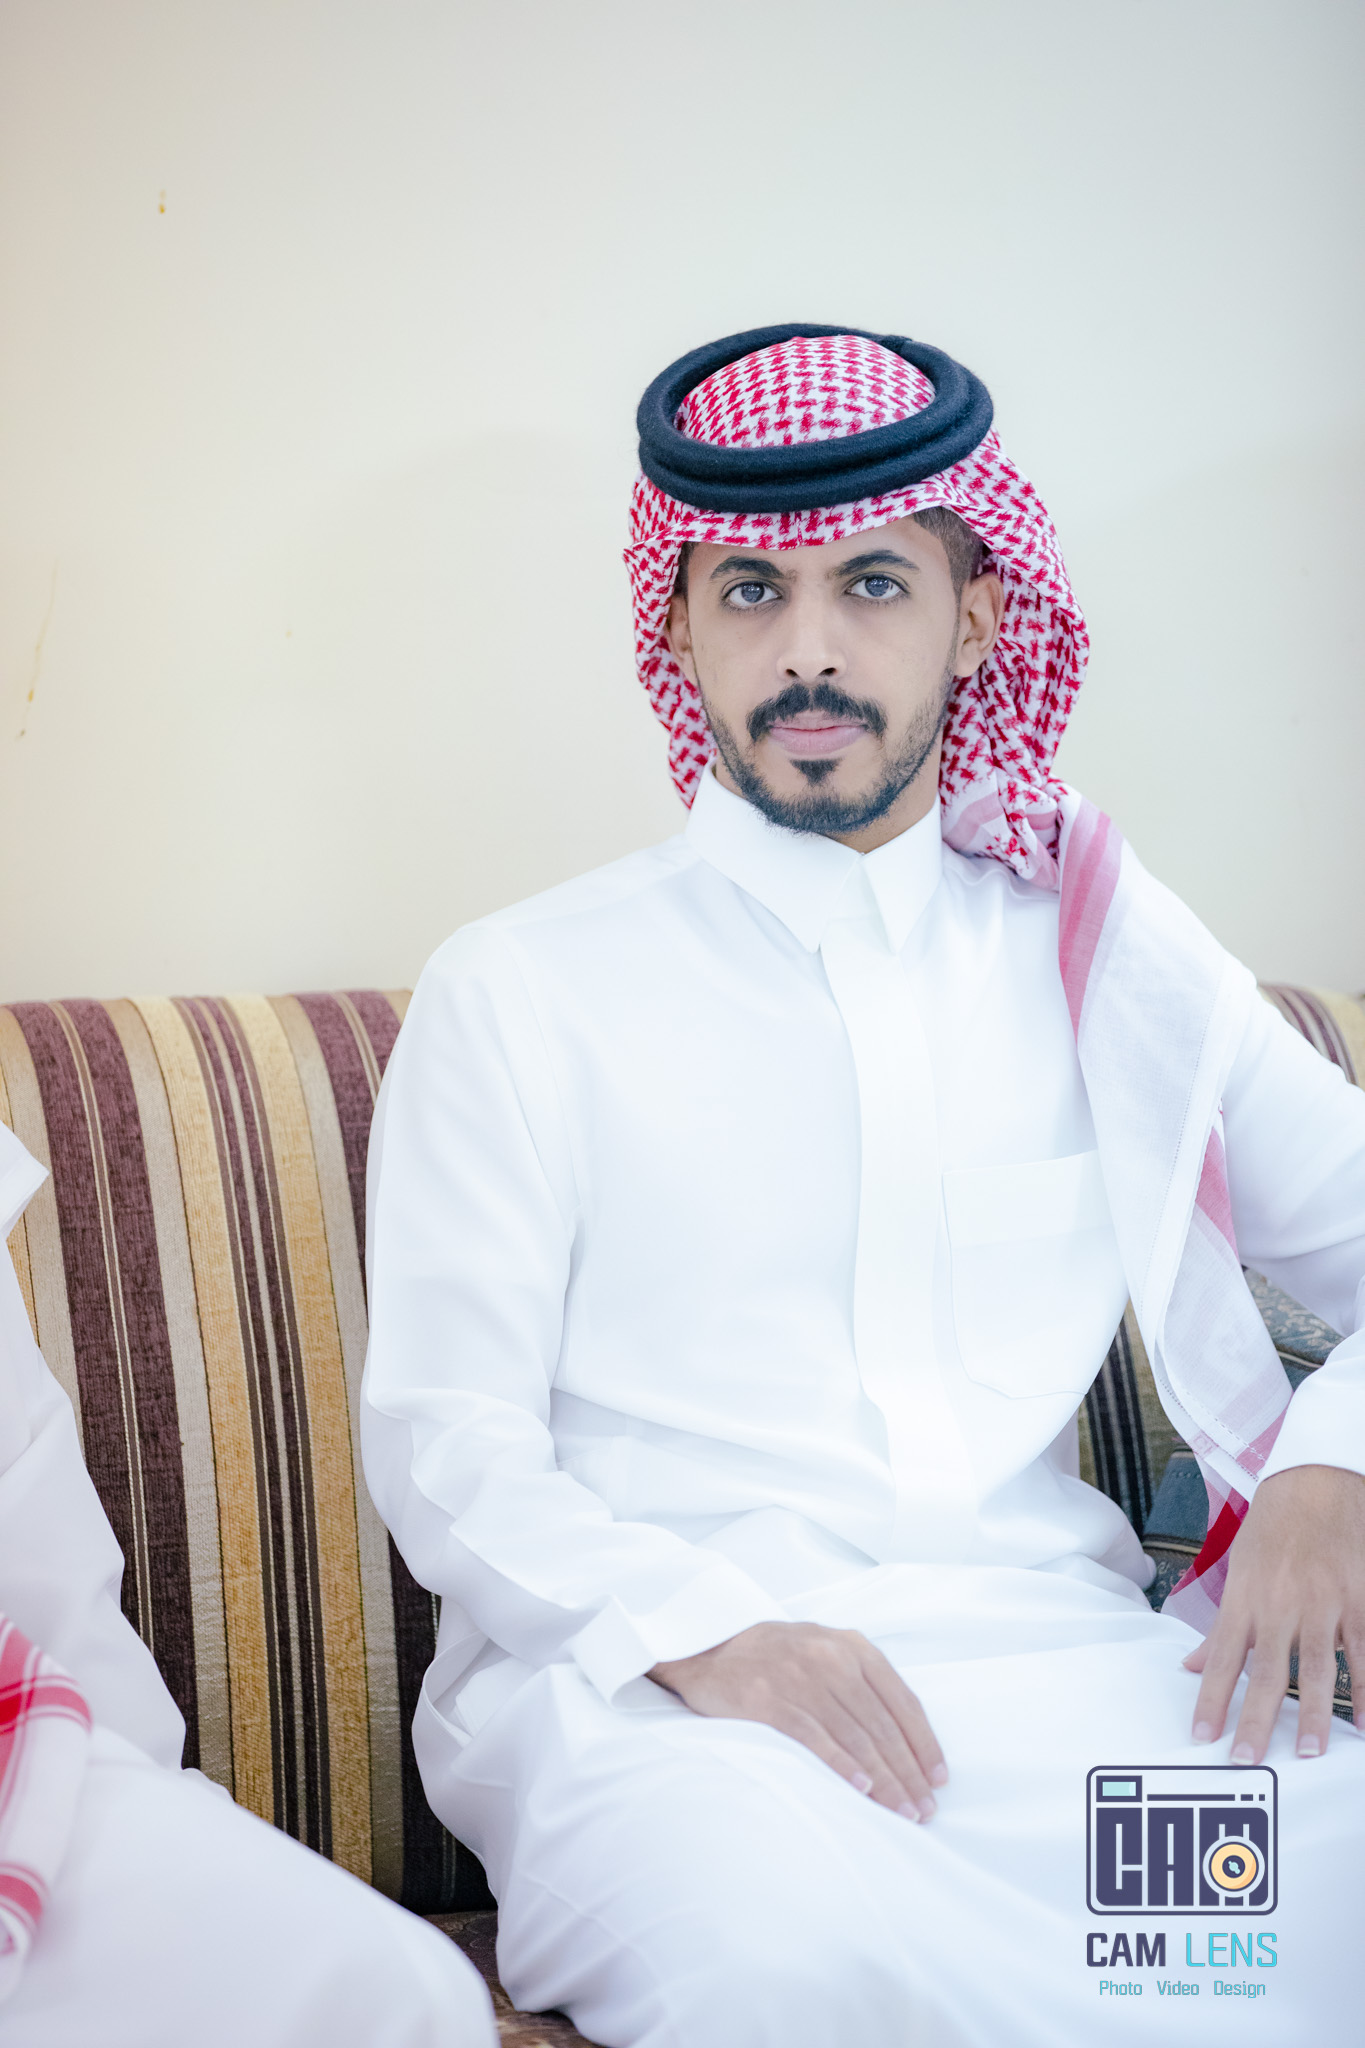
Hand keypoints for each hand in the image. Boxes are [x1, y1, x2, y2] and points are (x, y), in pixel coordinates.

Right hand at [649, 1620, 946, 1819]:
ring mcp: (799, 1677)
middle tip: (924, 1810)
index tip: (938, 1779)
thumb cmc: (778, 1657)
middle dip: (909, 1772)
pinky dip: (842, 1765)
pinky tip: (861, 1790)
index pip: (902, 1700)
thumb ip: (863, 1681)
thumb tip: (907, 1740)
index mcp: (852, 1646)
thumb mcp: (826, 1651)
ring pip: (855, 1735)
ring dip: (884, 1779)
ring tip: (901, 1810)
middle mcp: (830, 1657)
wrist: (709, 1647)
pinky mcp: (768, 1698)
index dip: (924, 1743)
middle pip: (882, 1725)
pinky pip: (815, 1737)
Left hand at [1184, 1464, 1364, 1761]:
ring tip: (1312, 1753)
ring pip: (1318, 1668)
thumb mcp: (1237, 1571)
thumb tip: (1190, 1666)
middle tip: (1249, 1759)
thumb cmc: (1272, 1529)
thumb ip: (1220, 1627)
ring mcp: (1323, 1603)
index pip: (1221, 1658)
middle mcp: (1280, 1604)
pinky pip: (1363, 1652)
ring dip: (1316, 1715)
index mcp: (1245, 1599)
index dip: (1211, 1699)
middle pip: (1267, 1672)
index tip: (1203, 1737)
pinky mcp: (1358, 1599)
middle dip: (1257, 1720)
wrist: (1315, 1483)